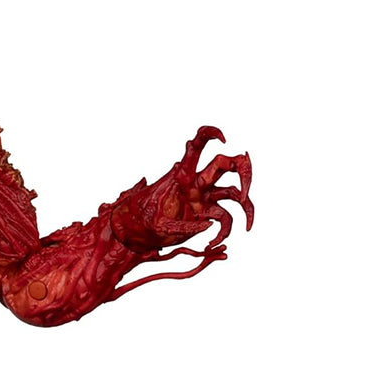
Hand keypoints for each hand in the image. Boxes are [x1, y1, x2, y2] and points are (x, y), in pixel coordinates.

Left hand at [111, 126, 252, 251]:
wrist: (133, 233)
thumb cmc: (140, 220)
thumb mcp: (157, 225)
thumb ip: (182, 226)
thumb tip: (208, 225)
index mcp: (183, 174)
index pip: (198, 145)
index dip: (211, 135)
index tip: (223, 139)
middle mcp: (196, 183)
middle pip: (228, 165)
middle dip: (245, 173)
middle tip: (244, 193)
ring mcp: (202, 198)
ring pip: (233, 194)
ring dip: (246, 208)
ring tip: (247, 225)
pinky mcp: (203, 214)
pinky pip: (223, 220)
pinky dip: (222, 234)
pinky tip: (210, 245)